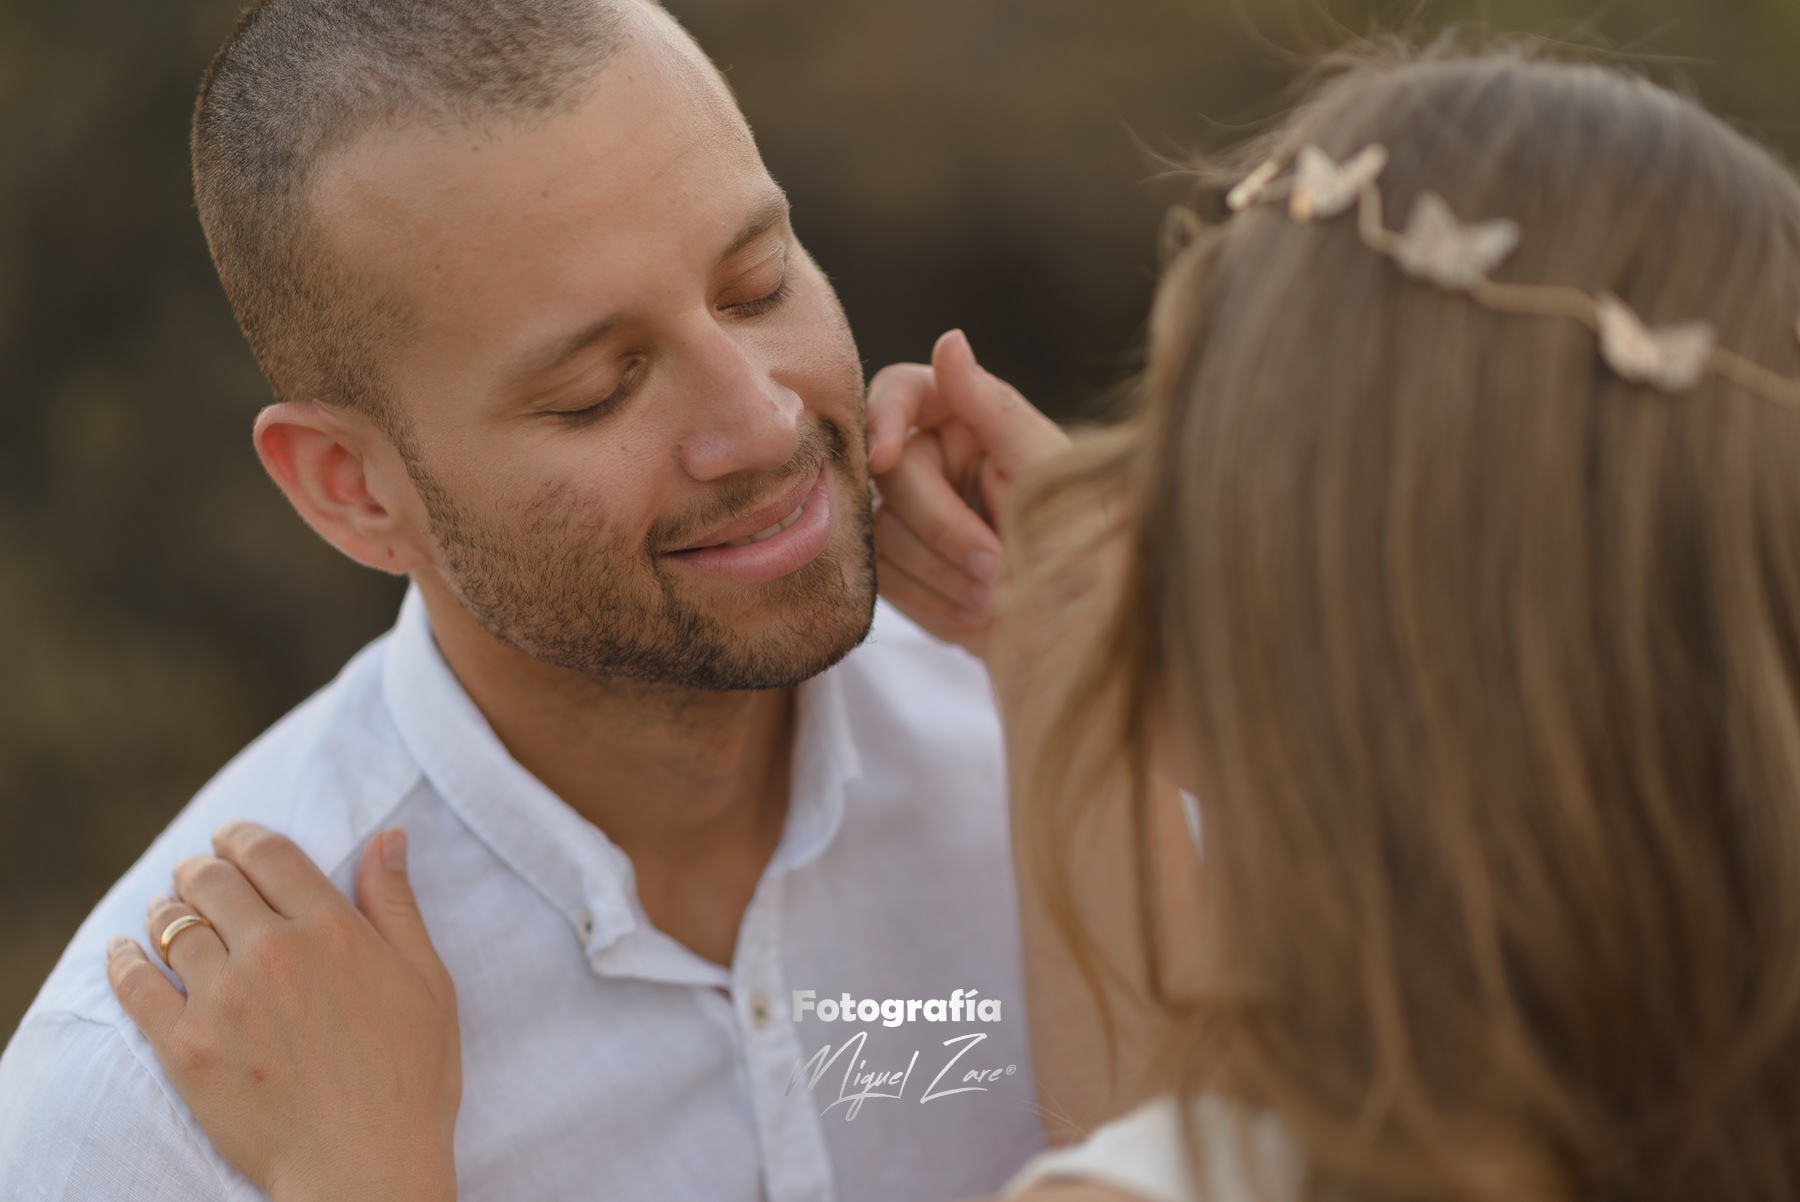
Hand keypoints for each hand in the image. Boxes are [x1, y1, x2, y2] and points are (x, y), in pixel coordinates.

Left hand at [106, 823, 460, 1201]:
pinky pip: (135, 984)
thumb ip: (397, 904)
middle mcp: (272, 952)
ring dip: (166, 909)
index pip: (268, 852)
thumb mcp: (427, 980)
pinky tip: (125, 952)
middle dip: (201, 868)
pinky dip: (124, 959)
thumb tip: (388, 837)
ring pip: (171, 925)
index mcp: (332, 929)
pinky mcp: (185, 1048)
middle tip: (199, 875)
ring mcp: (223, 1000)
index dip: (243, 836)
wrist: (366, 1167)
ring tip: (167, 914)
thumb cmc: (410, 1077)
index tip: (233, 839)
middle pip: (212, 880)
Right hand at [867, 329, 1069, 655]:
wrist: (1080, 647)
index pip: (903, 391)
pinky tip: (972, 617)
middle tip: (994, 568)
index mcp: (975, 423)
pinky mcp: (902, 570)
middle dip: (941, 526)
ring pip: (880, 530)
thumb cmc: (1085, 558)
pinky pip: (879, 575)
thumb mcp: (1049, 477)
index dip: (884, 418)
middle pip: (889, 474)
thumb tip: (949, 339)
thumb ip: (995, 409)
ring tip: (996, 599)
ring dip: (940, 573)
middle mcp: (940, 461)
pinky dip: (928, 601)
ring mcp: (915, 517)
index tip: (883, 457)